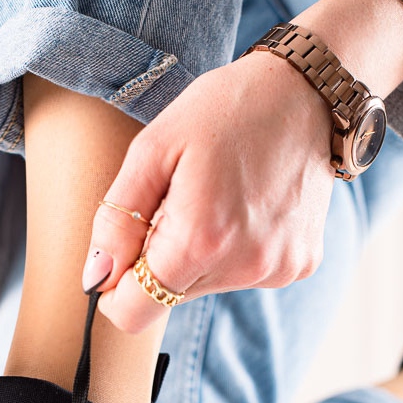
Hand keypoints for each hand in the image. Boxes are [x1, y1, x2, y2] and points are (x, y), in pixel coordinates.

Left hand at [84, 50, 335, 332]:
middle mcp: (243, 267)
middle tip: (178, 201)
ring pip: (205, 285)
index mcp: (200, 241)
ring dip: (197, 251)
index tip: (122, 251)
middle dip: (159, 257)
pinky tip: (247, 204)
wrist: (307, 91)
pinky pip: (243, 273)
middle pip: (169, 296)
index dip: (115, 288)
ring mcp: (277, 269)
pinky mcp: (299, 264)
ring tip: (217, 197)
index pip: (135, 312)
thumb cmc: (224, 110)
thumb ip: (116, 220)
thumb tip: (95, 278)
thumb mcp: (152, 150)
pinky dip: (233, 248)